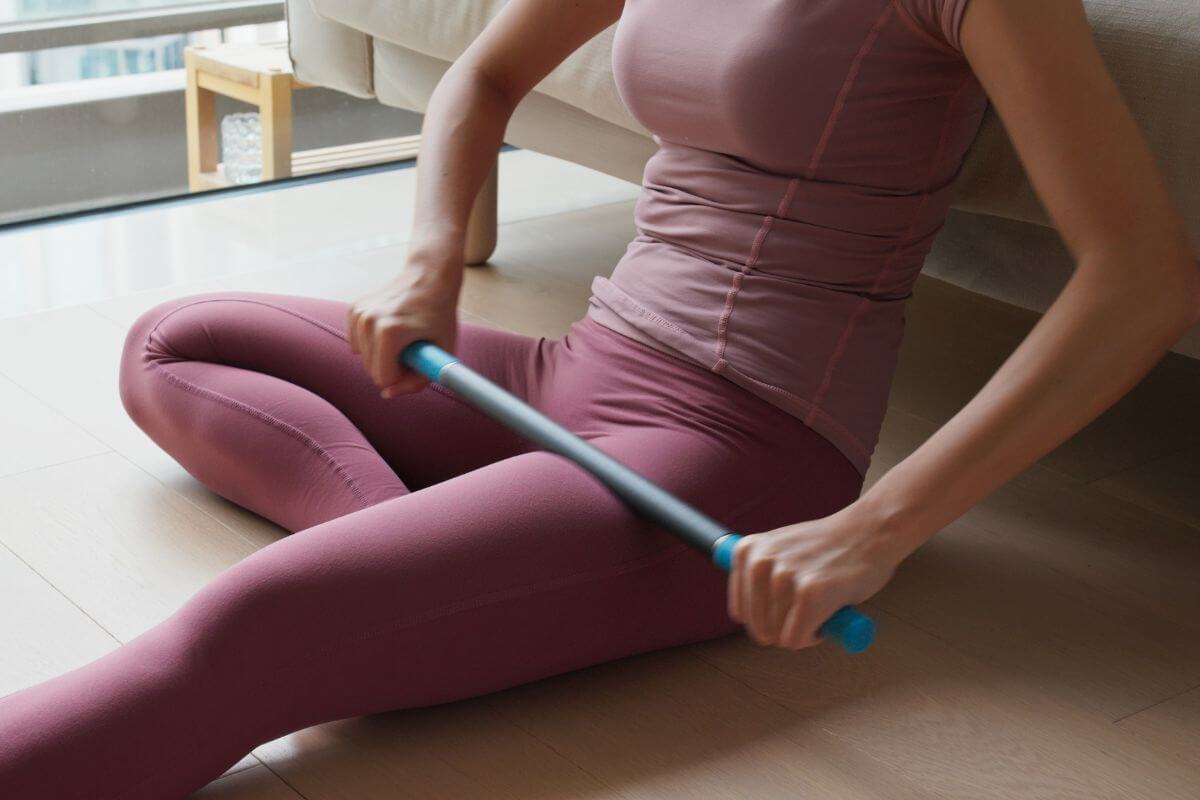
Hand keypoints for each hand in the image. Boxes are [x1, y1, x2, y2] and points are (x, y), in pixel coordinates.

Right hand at [347, 259, 459, 396]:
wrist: (429, 276)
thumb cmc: (439, 316)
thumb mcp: (442, 352)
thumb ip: (417, 381)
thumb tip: (387, 394)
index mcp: (389, 332)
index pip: (384, 379)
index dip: (403, 376)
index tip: (418, 360)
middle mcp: (369, 321)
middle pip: (372, 370)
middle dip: (392, 366)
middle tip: (413, 346)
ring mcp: (358, 313)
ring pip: (364, 359)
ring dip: (383, 355)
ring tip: (403, 335)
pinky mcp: (353, 309)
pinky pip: (358, 345)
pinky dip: (373, 343)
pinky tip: (390, 328)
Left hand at [728, 501, 911, 649]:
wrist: (868, 531)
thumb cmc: (826, 547)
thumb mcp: (778, 550)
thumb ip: (758, 576)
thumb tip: (741, 615)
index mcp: (747, 551)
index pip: (742, 613)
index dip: (769, 618)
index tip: (789, 607)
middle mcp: (760, 563)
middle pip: (759, 629)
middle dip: (785, 629)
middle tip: (808, 608)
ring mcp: (784, 578)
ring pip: (779, 636)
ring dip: (803, 630)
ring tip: (822, 602)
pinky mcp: (809, 593)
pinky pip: (797, 639)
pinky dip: (814, 637)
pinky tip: (828, 612)